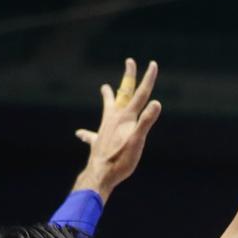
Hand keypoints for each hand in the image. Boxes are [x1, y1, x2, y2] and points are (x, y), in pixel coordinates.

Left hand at [73, 58, 162, 200]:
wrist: (99, 175)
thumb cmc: (120, 160)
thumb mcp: (137, 141)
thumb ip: (146, 121)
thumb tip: (157, 102)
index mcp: (125, 117)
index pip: (140, 95)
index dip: (148, 79)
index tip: (153, 64)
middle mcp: (113, 119)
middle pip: (123, 94)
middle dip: (129, 78)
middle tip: (130, 62)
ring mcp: (104, 129)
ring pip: (107, 108)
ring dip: (108, 96)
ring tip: (105, 87)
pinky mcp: (97, 142)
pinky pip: (91, 134)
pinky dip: (86, 132)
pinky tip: (80, 133)